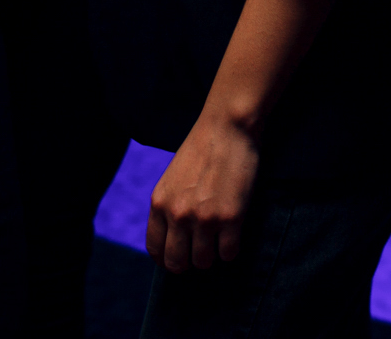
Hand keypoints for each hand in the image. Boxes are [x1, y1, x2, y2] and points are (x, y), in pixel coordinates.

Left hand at [148, 114, 258, 271]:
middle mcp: (177, 214)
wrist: (228, 127)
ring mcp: (204, 218)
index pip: (155, 250)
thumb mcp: (172, 178)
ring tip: (219, 238)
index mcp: (159, 203)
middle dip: (189, 263)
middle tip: (201, 252)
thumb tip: (173, 239)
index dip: (167, 260)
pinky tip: (234, 234)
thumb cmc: (202, 149)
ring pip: (204, 262)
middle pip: (177, 263)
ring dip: (213, 255)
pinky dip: (232, 249)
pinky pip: (229, 254)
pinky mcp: (231, 218)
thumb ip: (169, 206)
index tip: (179, 259)